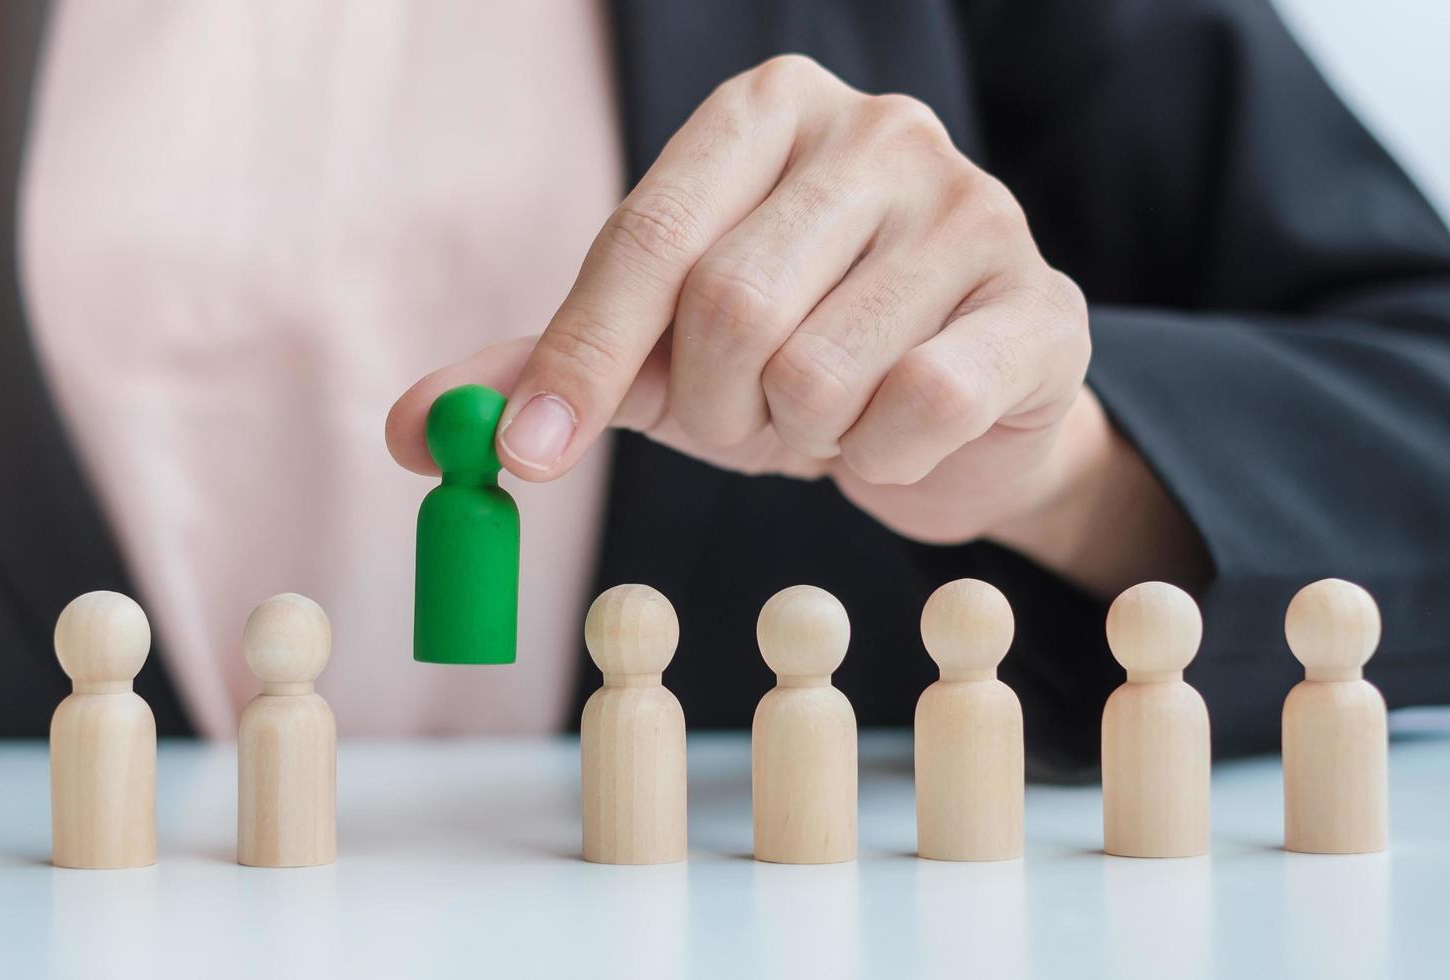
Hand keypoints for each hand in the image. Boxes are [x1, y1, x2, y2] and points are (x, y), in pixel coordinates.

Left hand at [388, 56, 1204, 594]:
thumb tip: (407, 431)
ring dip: (796, 440)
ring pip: (821, 373)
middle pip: (729, 307)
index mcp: (765, 111)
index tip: (529, 457)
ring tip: (823, 419)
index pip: (649, 236)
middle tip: (737, 424)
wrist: (959, 413)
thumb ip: (542, 375)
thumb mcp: (652, 355)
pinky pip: (920, 410)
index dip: (582, 355)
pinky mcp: (1042, 305)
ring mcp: (975, 207)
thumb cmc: (789, 357)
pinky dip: (883, 460)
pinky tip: (900, 435)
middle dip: (710, 409)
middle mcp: (876, 131)